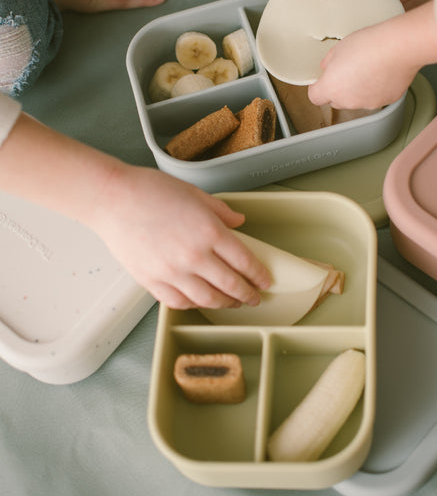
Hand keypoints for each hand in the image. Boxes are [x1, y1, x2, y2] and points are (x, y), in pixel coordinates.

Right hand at [93, 164, 271, 309]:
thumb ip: (220, 211)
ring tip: (231, 303)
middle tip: (254, 297)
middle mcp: (194, 256)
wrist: (112, 198)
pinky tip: (200, 301)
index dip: (258, 275)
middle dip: (247, 294)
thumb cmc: (149, 190)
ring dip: (225, 304)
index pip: (245, 261)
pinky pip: (179, 302)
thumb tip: (238, 222)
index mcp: (209, 231)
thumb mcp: (194, 193)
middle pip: (230, 285)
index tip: (265, 281)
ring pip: (208, 299)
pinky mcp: (152, 281)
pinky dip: (194, 304)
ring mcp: (172, 272)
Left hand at [307, 0, 436, 109]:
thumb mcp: (340, 47)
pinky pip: (375, 97)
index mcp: (331, 88)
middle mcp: (348, 101)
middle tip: (346, 71)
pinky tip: (381, 73)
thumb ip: (329, 61)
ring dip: (357, 90)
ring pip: (356, 100)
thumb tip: (328, 67)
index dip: (317, 88)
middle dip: (337, 89)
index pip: (315, 97)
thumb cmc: (369, 44)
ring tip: (367, 69)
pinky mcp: (385, 101)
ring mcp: (367, 103)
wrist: (399, 47)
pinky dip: (375, 89)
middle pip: (335, 101)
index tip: (322, 80)